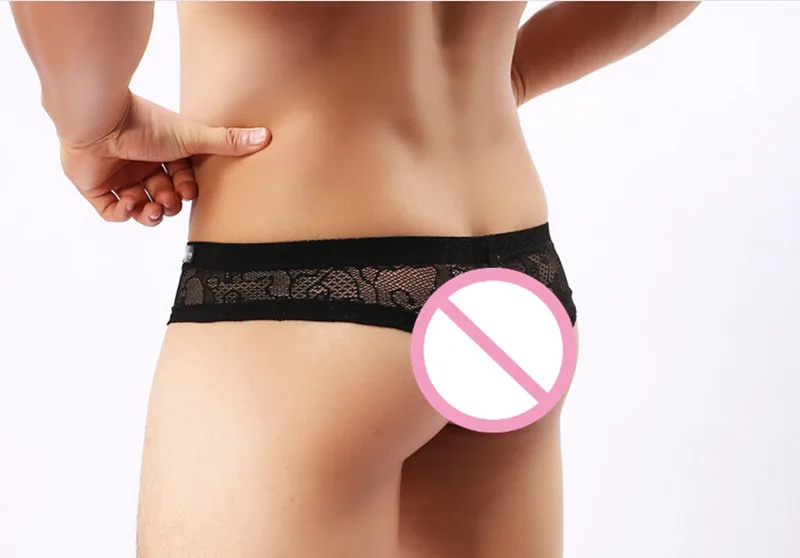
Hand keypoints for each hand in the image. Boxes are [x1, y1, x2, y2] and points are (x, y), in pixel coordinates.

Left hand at [58, 91, 270, 225]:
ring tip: (152, 209)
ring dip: (149, 213)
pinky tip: (130, 205)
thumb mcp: (192, 137)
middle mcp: (139, 163)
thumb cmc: (144, 124)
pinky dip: (123, 214)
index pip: (180, 179)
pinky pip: (111, 212)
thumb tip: (267, 136)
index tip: (188, 191)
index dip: (186, 190)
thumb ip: (228, 141)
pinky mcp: (94, 188)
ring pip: (140, 207)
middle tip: (170, 201)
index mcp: (162, 150)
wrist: (98, 122)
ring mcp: (116, 176)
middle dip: (169, 204)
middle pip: (163, 195)